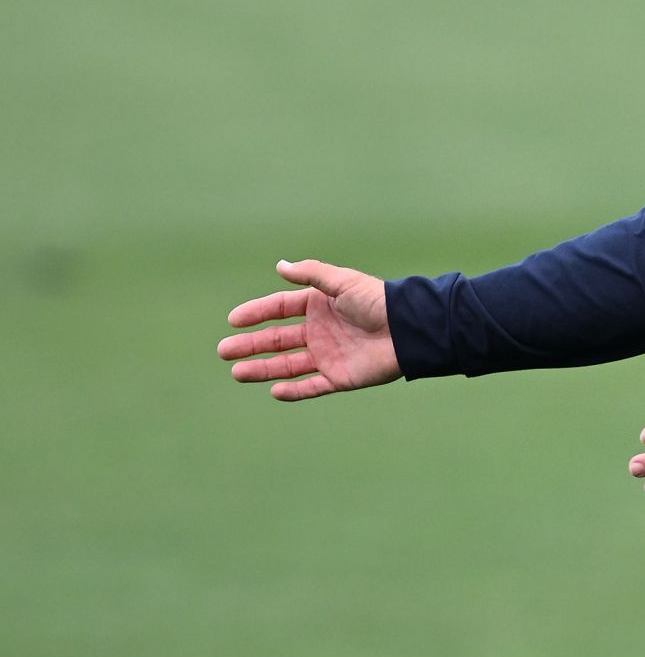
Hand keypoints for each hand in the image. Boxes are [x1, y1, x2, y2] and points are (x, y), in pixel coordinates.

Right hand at [219, 259, 400, 400]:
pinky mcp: (341, 377)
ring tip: (237, 372)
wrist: (408, 329)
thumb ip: (310, 275)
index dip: (257, 314)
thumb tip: (280, 265)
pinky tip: (274, 391)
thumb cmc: (377, 301)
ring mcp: (329, 355)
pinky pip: (312, 386)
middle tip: (224, 350)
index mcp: (319, 305)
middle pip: (278, 340)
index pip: (280, 309)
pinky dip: (294, 391)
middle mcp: (321, 331)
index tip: (233, 320)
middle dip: (251, 345)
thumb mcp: (341, 282)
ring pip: (289, 365)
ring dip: (263, 369)